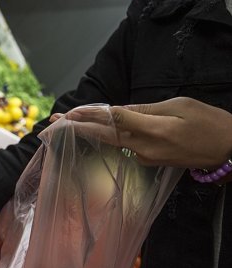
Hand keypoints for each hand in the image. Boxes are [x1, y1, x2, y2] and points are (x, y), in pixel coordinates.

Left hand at [51, 98, 231, 169]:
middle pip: (104, 135)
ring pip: (112, 141)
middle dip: (77, 128)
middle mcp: (144, 147)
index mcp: (153, 130)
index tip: (69, 113)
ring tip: (66, 124)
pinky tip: (95, 130)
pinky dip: (107, 137)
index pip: (114, 120)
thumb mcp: (180, 106)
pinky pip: (124, 146)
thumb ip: (146, 109)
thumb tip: (118, 110)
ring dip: (88, 132)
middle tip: (52, 122)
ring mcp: (146, 157)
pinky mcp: (149, 162)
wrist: (229, 150)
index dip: (90, 115)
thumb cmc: (209, 122)